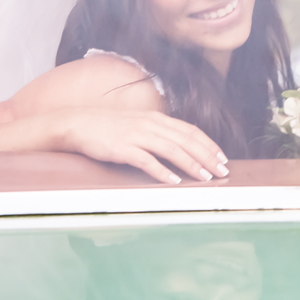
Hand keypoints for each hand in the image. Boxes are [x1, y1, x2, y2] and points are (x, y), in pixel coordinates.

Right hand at [54, 108, 228, 183]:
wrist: (77, 123)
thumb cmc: (108, 126)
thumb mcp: (138, 124)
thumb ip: (157, 132)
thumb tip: (178, 146)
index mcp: (156, 118)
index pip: (190, 131)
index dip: (208, 144)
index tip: (222, 158)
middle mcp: (150, 125)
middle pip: (186, 140)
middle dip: (207, 157)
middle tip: (222, 171)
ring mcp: (136, 135)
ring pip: (171, 149)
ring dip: (191, 164)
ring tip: (205, 177)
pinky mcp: (122, 148)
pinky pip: (146, 160)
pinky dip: (162, 171)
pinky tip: (174, 181)